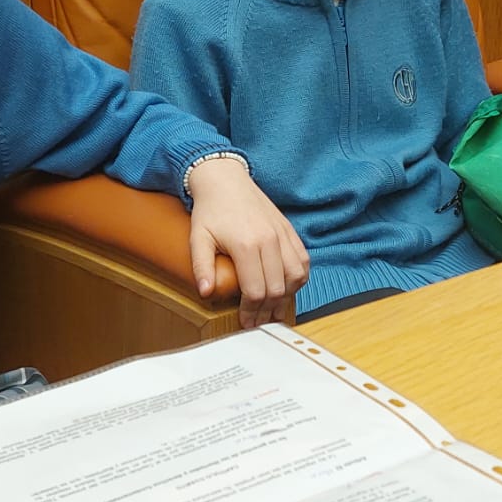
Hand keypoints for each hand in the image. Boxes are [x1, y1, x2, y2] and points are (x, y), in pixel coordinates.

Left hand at [186, 156, 310, 328]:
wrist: (225, 180)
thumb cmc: (210, 209)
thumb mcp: (198, 237)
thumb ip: (201, 266)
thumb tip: (205, 293)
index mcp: (246, 245)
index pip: (256, 290)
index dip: (251, 311)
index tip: (245, 321)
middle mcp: (269, 240)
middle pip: (277, 289)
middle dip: (268, 311)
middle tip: (259, 321)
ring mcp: (282, 235)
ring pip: (295, 277)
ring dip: (286, 297)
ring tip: (273, 308)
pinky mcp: (289, 230)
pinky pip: (303, 261)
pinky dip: (299, 278)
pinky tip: (288, 287)